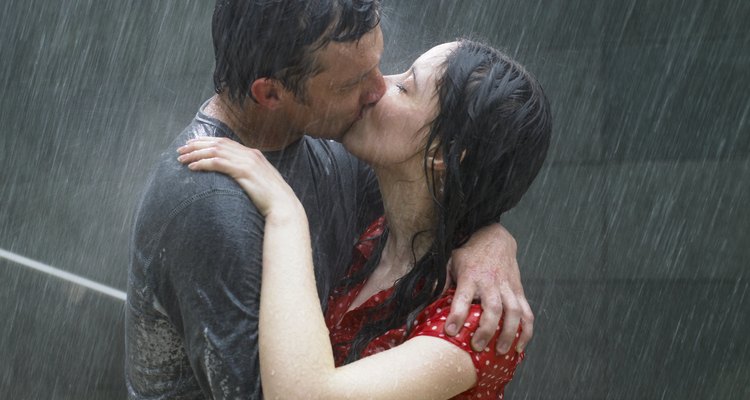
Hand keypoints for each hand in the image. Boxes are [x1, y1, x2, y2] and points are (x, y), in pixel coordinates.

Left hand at [177, 137, 301, 218]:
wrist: (283, 205)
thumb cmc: (271, 198)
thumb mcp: (259, 181)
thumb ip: (247, 173)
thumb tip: (235, 176)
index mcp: (253, 154)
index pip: (224, 142)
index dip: (206, 141)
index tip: (191, 144)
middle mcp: (249, 154)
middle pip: (217, 143)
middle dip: (196, 145)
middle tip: (181, 150)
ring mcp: (247, 162)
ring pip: (215, 151)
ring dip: (196, 154)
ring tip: (182, 158)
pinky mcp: (244, 172)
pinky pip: (218, 163)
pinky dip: (203, 163)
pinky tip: (193, 167)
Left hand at [444, 224, 532, 353]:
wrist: (495, 237)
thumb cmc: (470, 252)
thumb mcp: (451, 260)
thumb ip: (442, 281)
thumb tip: (429, 300)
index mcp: (471, 275)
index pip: (463, 297)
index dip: (457, 315)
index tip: (450, 331)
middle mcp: (491, 282)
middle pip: (493, 308)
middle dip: (486, 329)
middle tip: (477, 346)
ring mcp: (508, 287)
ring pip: (513, 312)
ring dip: (509, 333)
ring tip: (501, 351)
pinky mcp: (519, 291)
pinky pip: (527, 313)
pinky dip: (526, 331)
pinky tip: (519, 345)